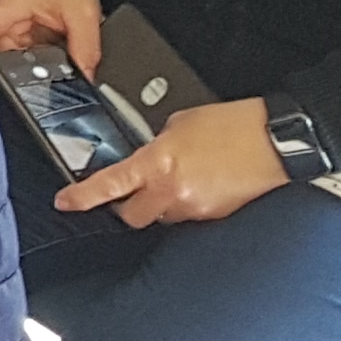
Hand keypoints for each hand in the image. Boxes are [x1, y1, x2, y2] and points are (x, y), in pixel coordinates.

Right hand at [0, 0, 106, 76]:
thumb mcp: (83, 14)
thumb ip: (85, 47)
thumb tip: (85, 77)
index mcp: (12, 2)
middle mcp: (4, 14)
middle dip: (6, 69)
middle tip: (26, 88)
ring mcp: (10, 25)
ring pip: (5, 55)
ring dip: (19, 70)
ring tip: (37, 84)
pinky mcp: (19, 36)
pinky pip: (17, 56)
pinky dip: (27, 67)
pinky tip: (40, 75)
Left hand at [57, 96, 288, 225]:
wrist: (275, 142)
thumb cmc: (232, 125)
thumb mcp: (180, 123)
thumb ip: (156, 143)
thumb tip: (148, 156)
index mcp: (159, 163)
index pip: (110, 186)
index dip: (83, 197)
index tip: (65, 203)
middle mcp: (174, 192)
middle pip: (132, 216)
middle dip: (125, 206)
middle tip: (127, 193)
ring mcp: (196, 208)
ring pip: (162, 217)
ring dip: (159, 204)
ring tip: (175, 180)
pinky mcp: (216, 217)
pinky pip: (188, 216)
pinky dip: (184, 204)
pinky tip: (197, 185)